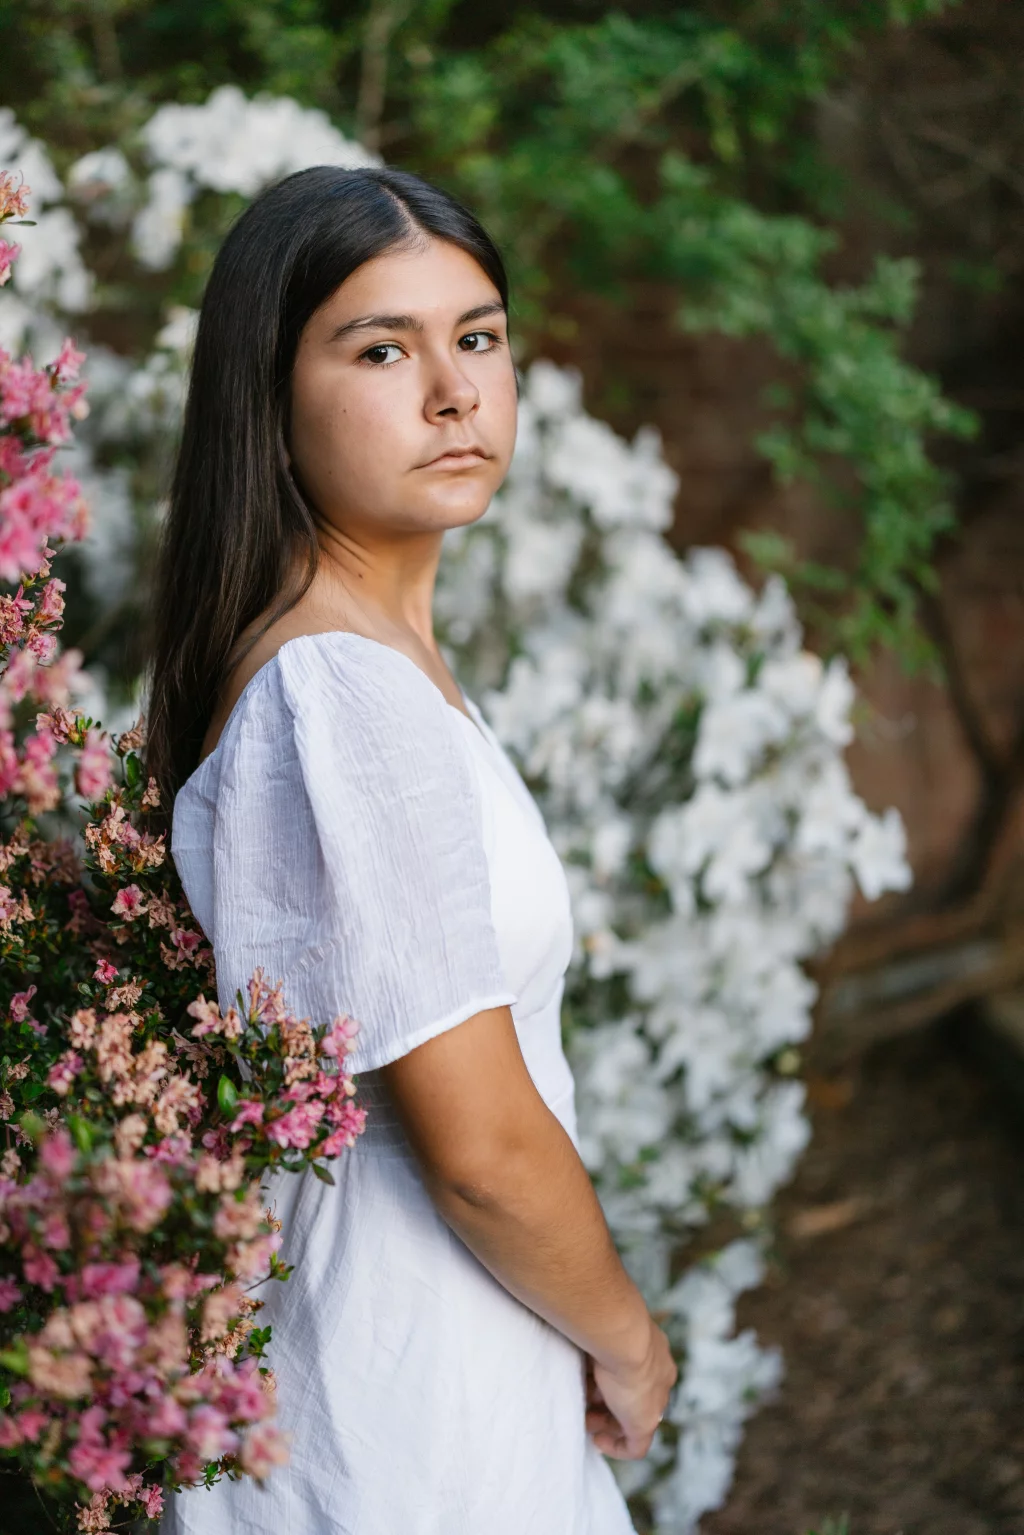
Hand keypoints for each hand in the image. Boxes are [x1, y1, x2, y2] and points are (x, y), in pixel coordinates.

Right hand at [585, 1319, 676, 1458]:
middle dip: (608, 1403)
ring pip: (632, 1418)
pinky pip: (636, 1447)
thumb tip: (581, 1340)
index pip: (639, 1374)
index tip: (594, 1383)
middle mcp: (660, 1376)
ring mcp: (655, 1401)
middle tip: (585, 1403)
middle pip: (635, 1397)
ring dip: (607, 1421)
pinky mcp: (645, 1424)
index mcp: (655, 1352)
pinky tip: (598, 1440)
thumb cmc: (609, 1325)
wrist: (624, 1336)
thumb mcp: (605, 1331)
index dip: (616, 1381)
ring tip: (585, 1418)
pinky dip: (617, 1447)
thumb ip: (599, 1338)